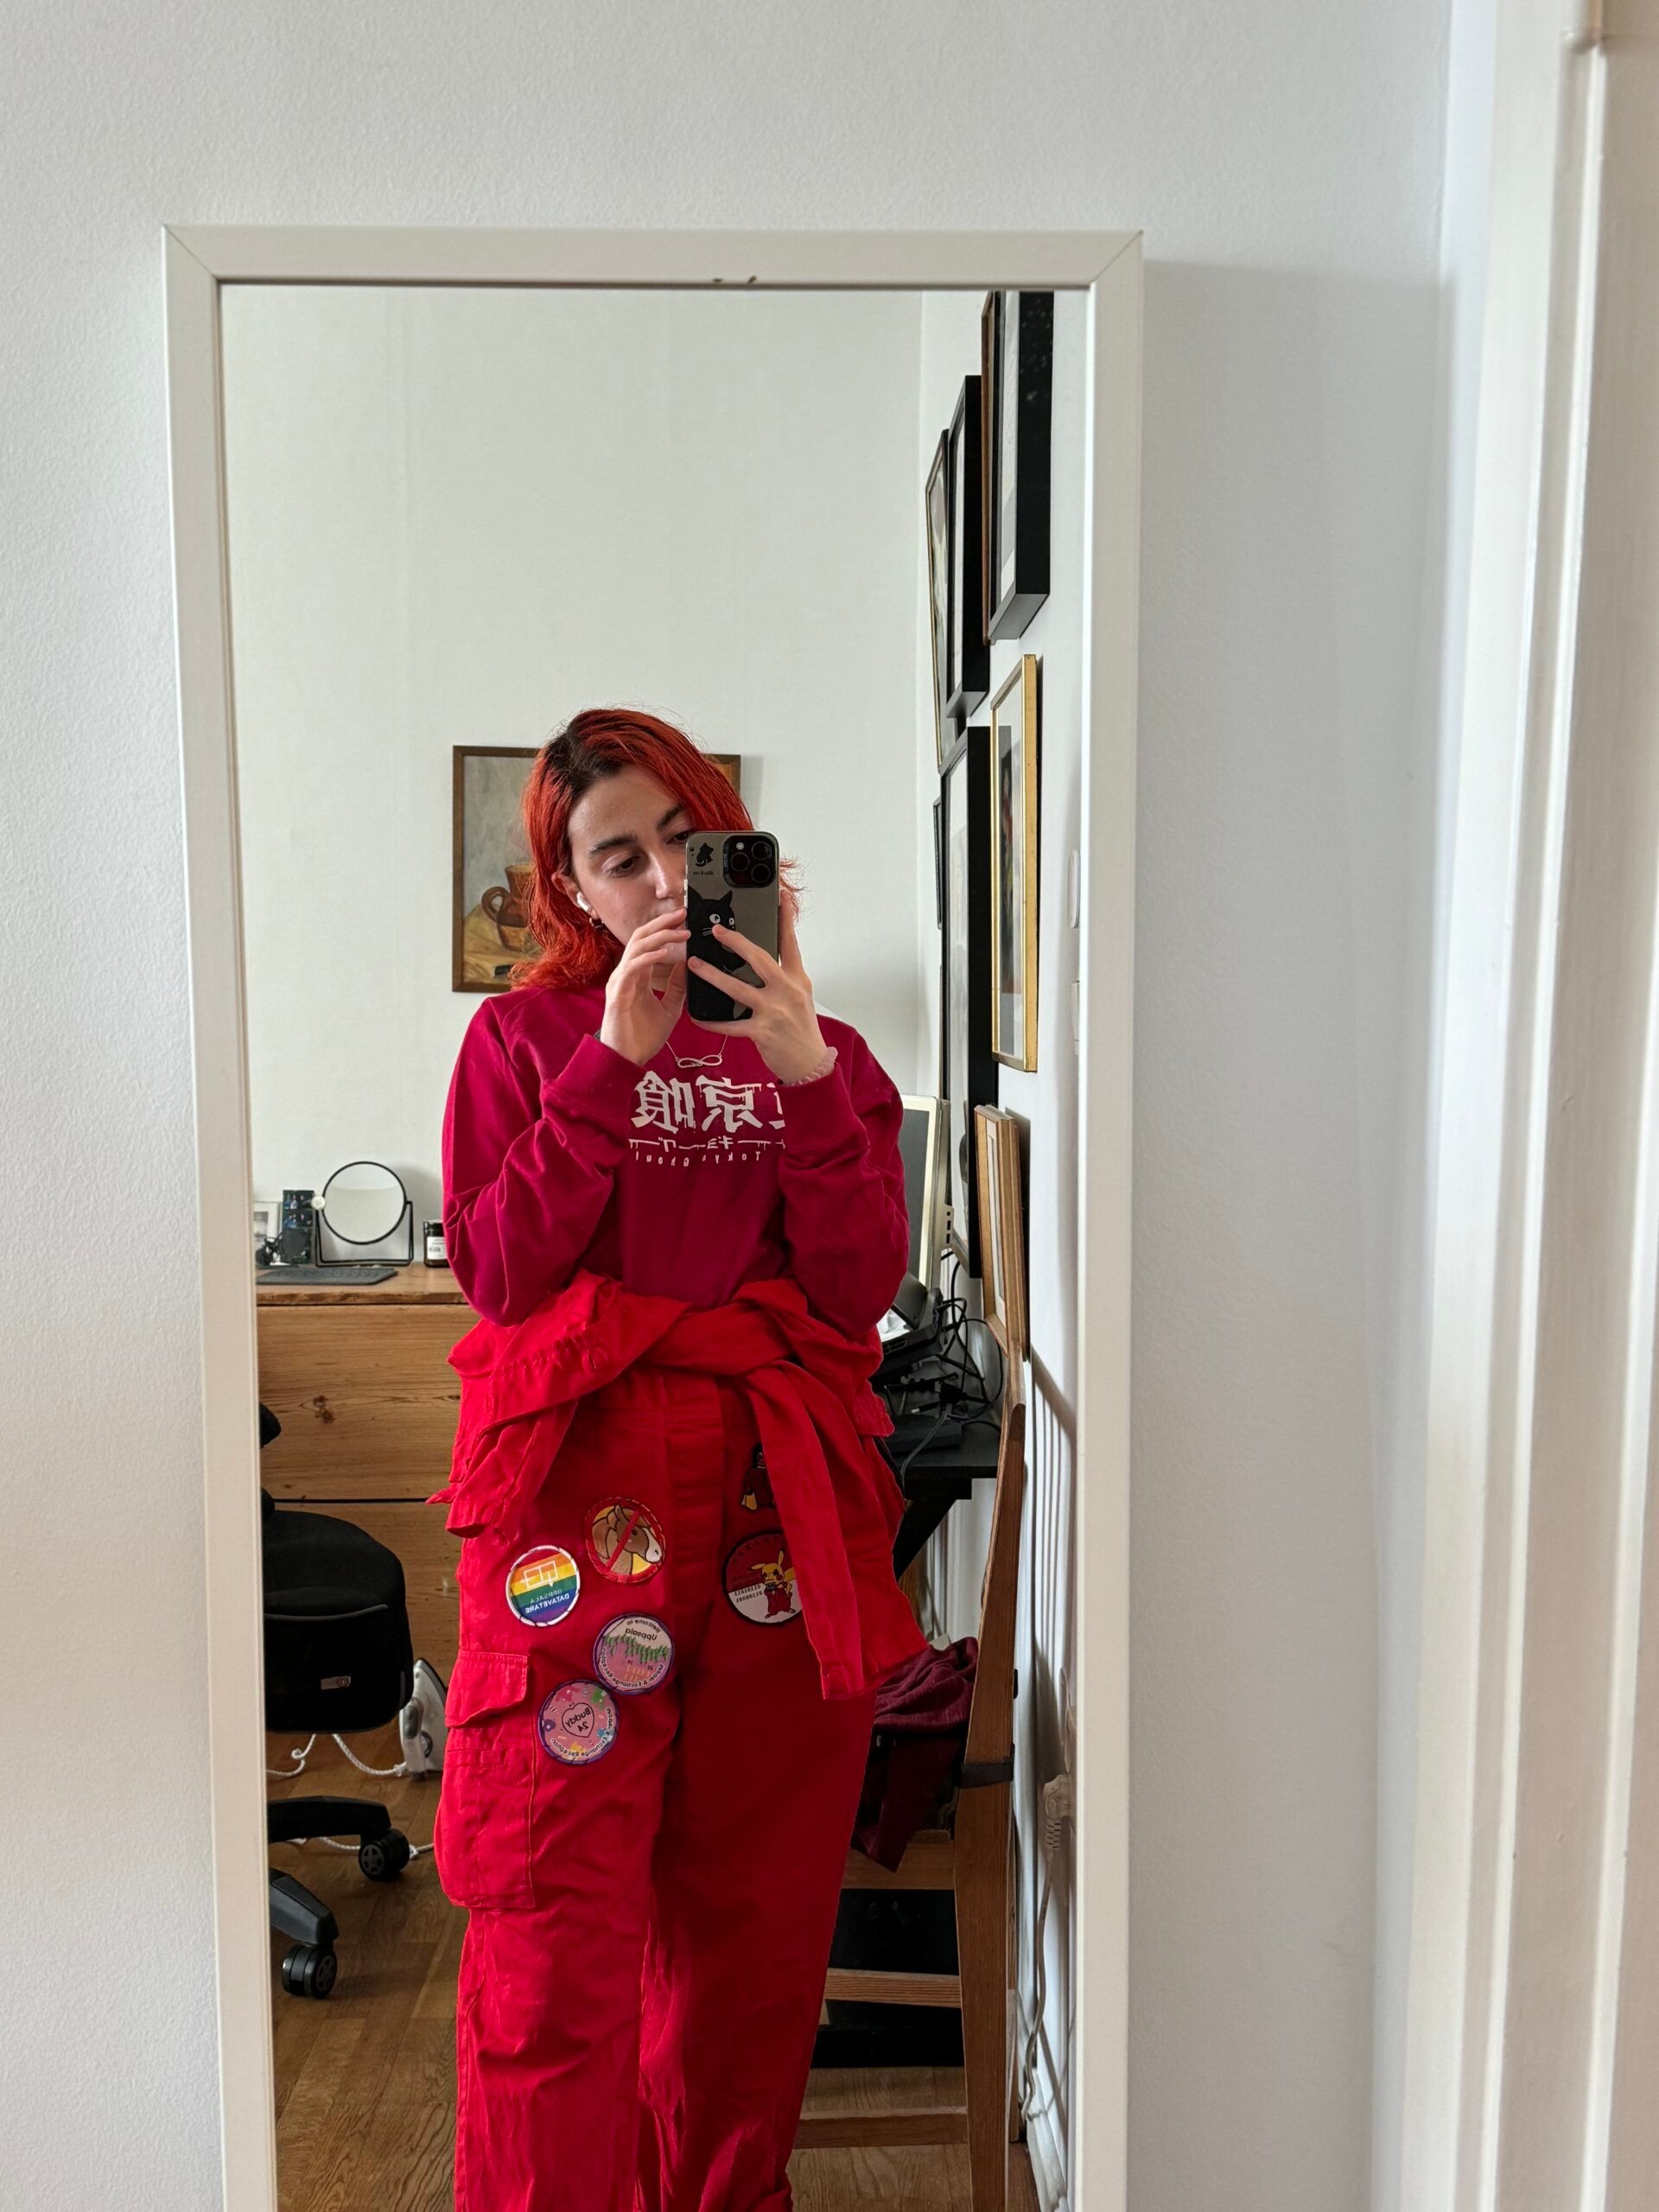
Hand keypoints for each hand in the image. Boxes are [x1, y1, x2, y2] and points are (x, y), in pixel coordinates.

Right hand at [598, 906, 689, 1065]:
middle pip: (640, 937)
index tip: (684, 920)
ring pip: (636, 948)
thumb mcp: (670, 1007)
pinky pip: (632, 969)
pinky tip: (665, 953)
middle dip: (661, 924)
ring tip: (680, 932)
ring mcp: (620, 982)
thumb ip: (677, 986)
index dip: (664, 928)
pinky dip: (648, 958)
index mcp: (637, 976)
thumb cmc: (642, 1037)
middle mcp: (626, 974)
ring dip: (659, 937)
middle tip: (682, 914)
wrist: (627, 1060)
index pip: (648, 943)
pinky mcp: (618, 994)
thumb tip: (688, 965)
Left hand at [687, 898, 829, 1083]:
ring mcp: (774, 1012)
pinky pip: (730, 1025)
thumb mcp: (800, 996)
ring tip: (694, 964)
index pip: (790, 944)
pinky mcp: (762, 1032)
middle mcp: (786, 991)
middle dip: (736, 943)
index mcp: (797, 979)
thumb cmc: (802, 1029)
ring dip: (712, 975)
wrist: (811, 1063)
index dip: (785, 919)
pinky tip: (697, 1016)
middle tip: (715, 931)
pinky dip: (711, 1021)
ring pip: (737, 989)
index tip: (781, 896)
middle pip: (759, 960)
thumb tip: (763, 958)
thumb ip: (784, 976)